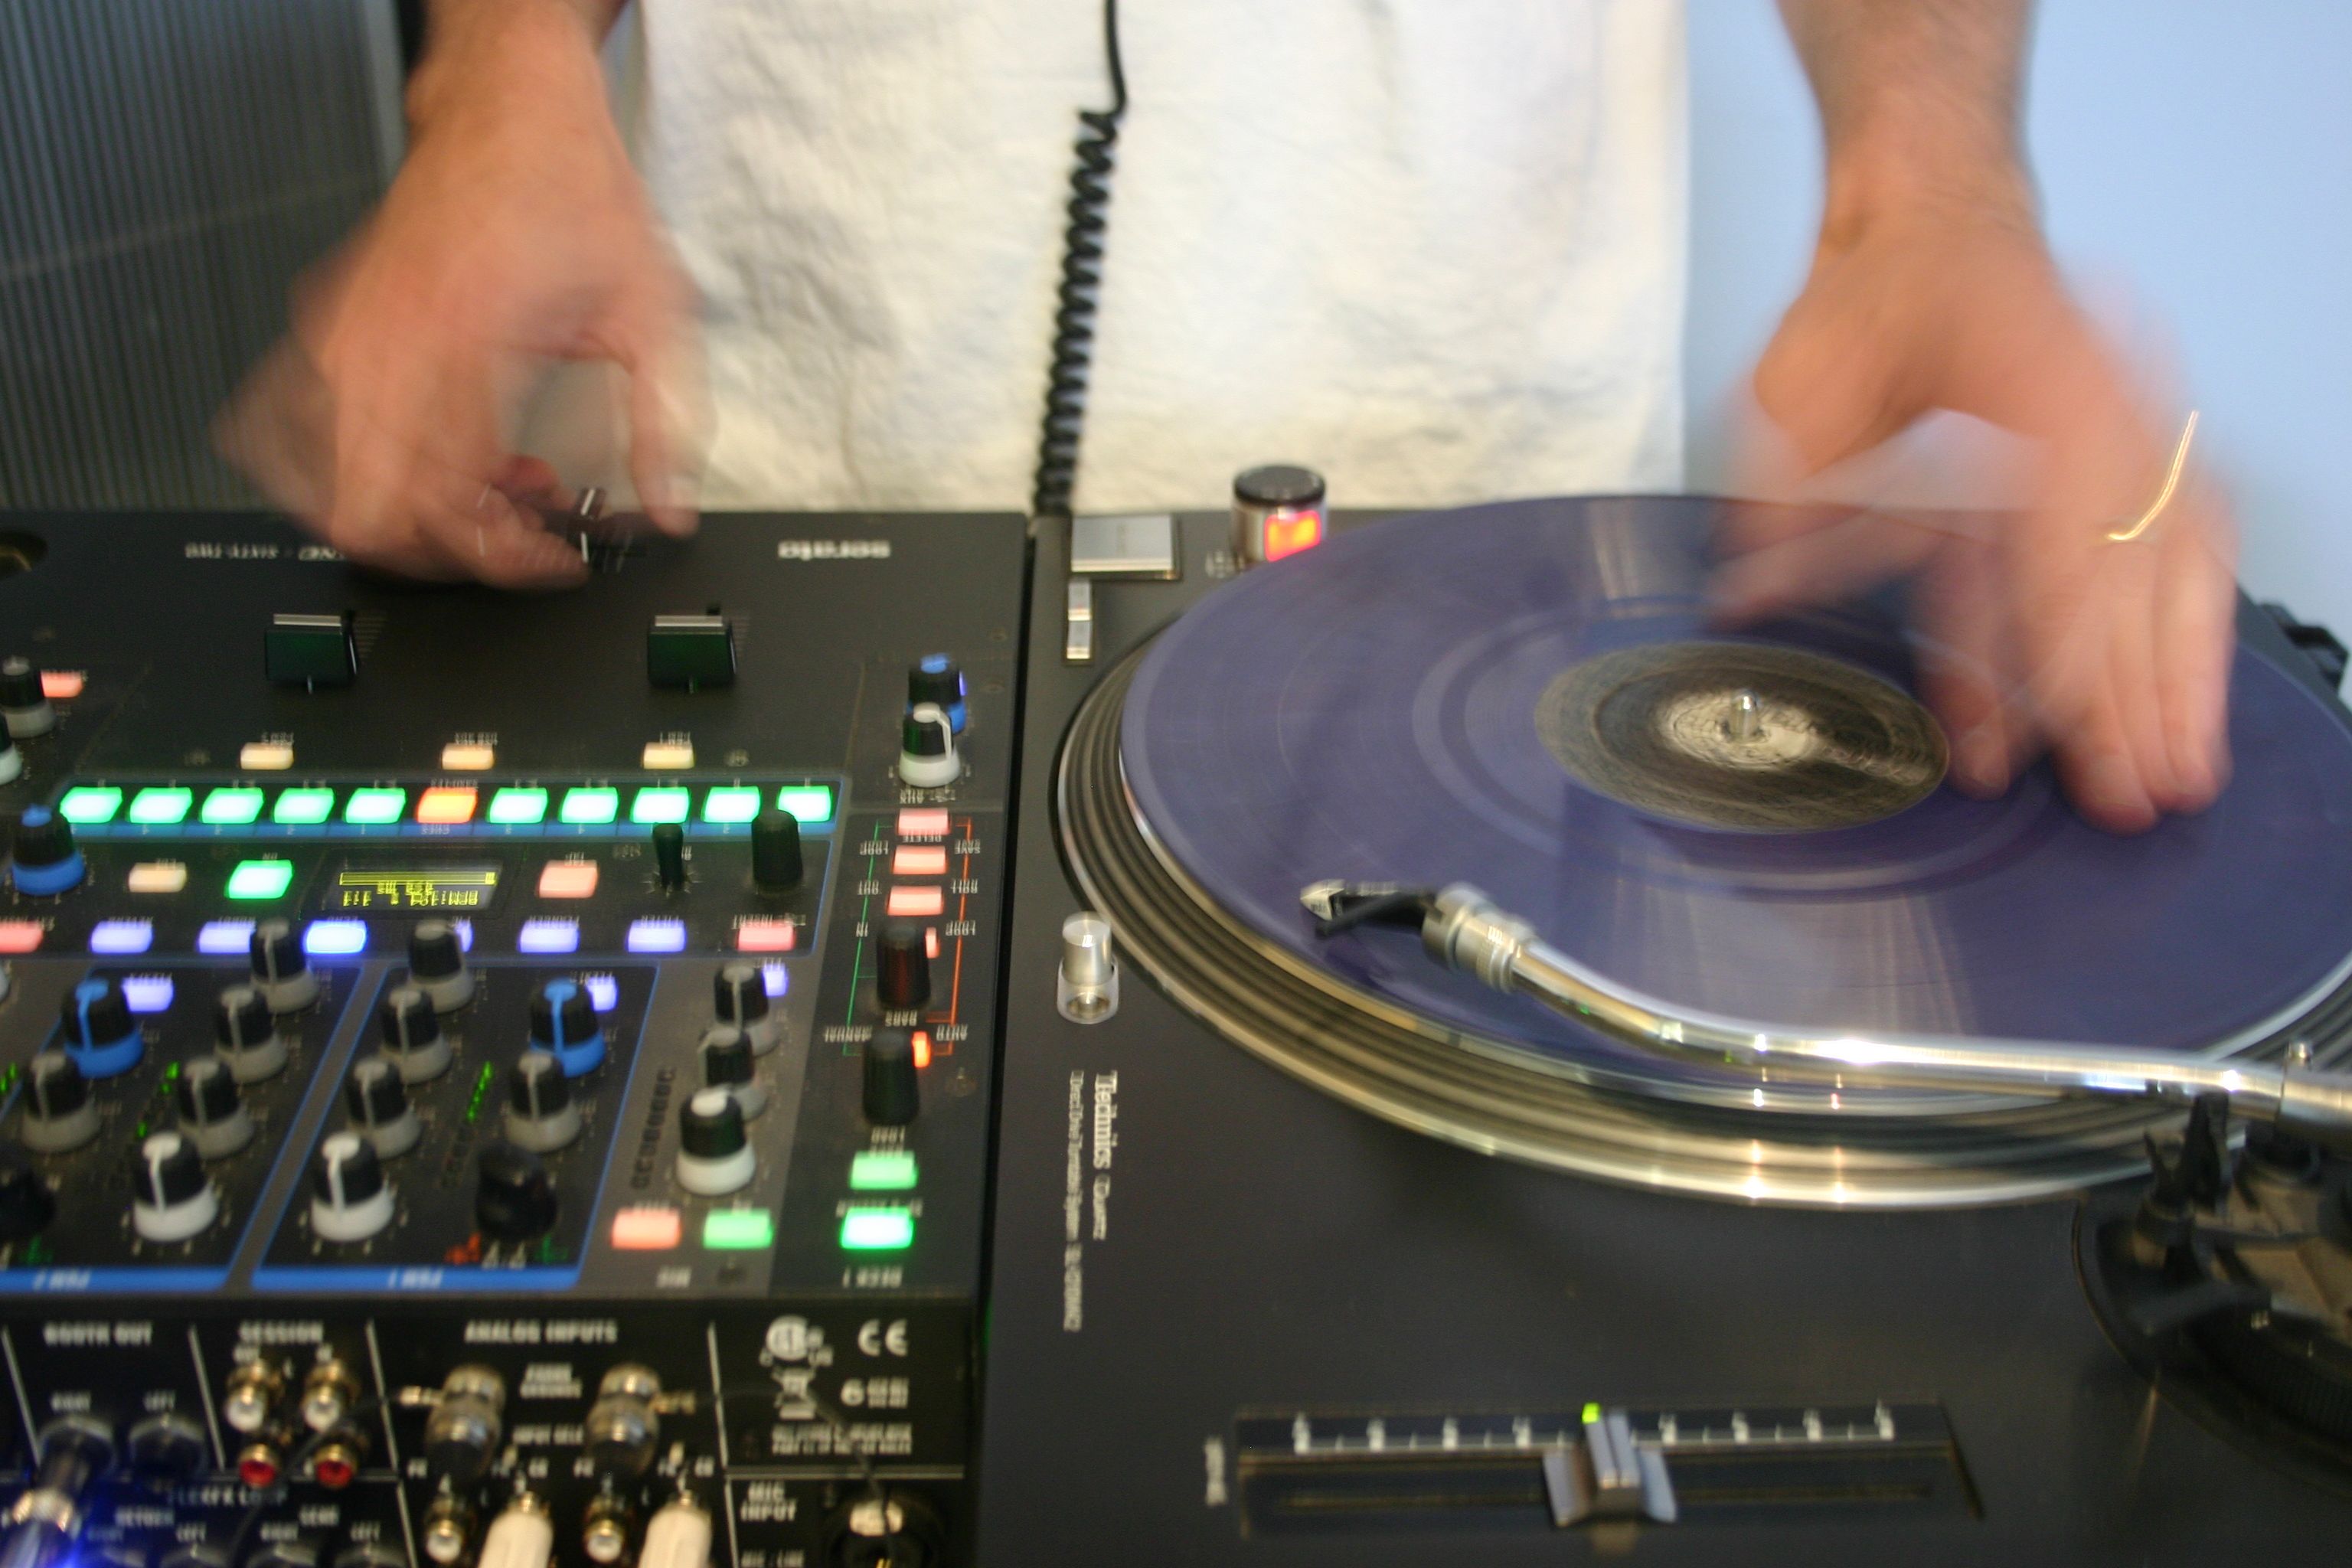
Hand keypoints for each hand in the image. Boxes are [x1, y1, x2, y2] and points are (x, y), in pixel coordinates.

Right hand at [214, 5, 699, 586]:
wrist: (508, 105)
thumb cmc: (570, 186)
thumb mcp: (652, 308)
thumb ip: (664, 423)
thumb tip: (668, 511)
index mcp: (464, 340)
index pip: (448, 501)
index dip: (506, 556)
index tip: (558, 556)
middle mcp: (386, 341)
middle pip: (373, 515)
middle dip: (450, 549)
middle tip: (519, 526)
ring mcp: (343, 333)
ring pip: (331, 485)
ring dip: (412, 509)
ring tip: (485, 480)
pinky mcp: (328, 326)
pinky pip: (306, 434)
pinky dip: (368, 467)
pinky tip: (435, 449)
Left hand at [1721, 187, 2235, 832]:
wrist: (1932, 218)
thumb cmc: (1876, 292)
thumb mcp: (1793, 380)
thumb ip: (1781, 489)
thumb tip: (1756, 584)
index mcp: (2032, 380)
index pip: (2061, 537)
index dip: (2065, 641)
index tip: (2068, 724)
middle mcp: (2101, 405)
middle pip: (2134, 570)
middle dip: (2132, 693)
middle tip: (2131, 791)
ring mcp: (2126, 425)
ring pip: (2170, 569)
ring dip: (2169, 679)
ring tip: (2166, 774)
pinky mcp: (2124, 453)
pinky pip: (2172, 552)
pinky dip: (2173, 632)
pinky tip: (2166, 702)